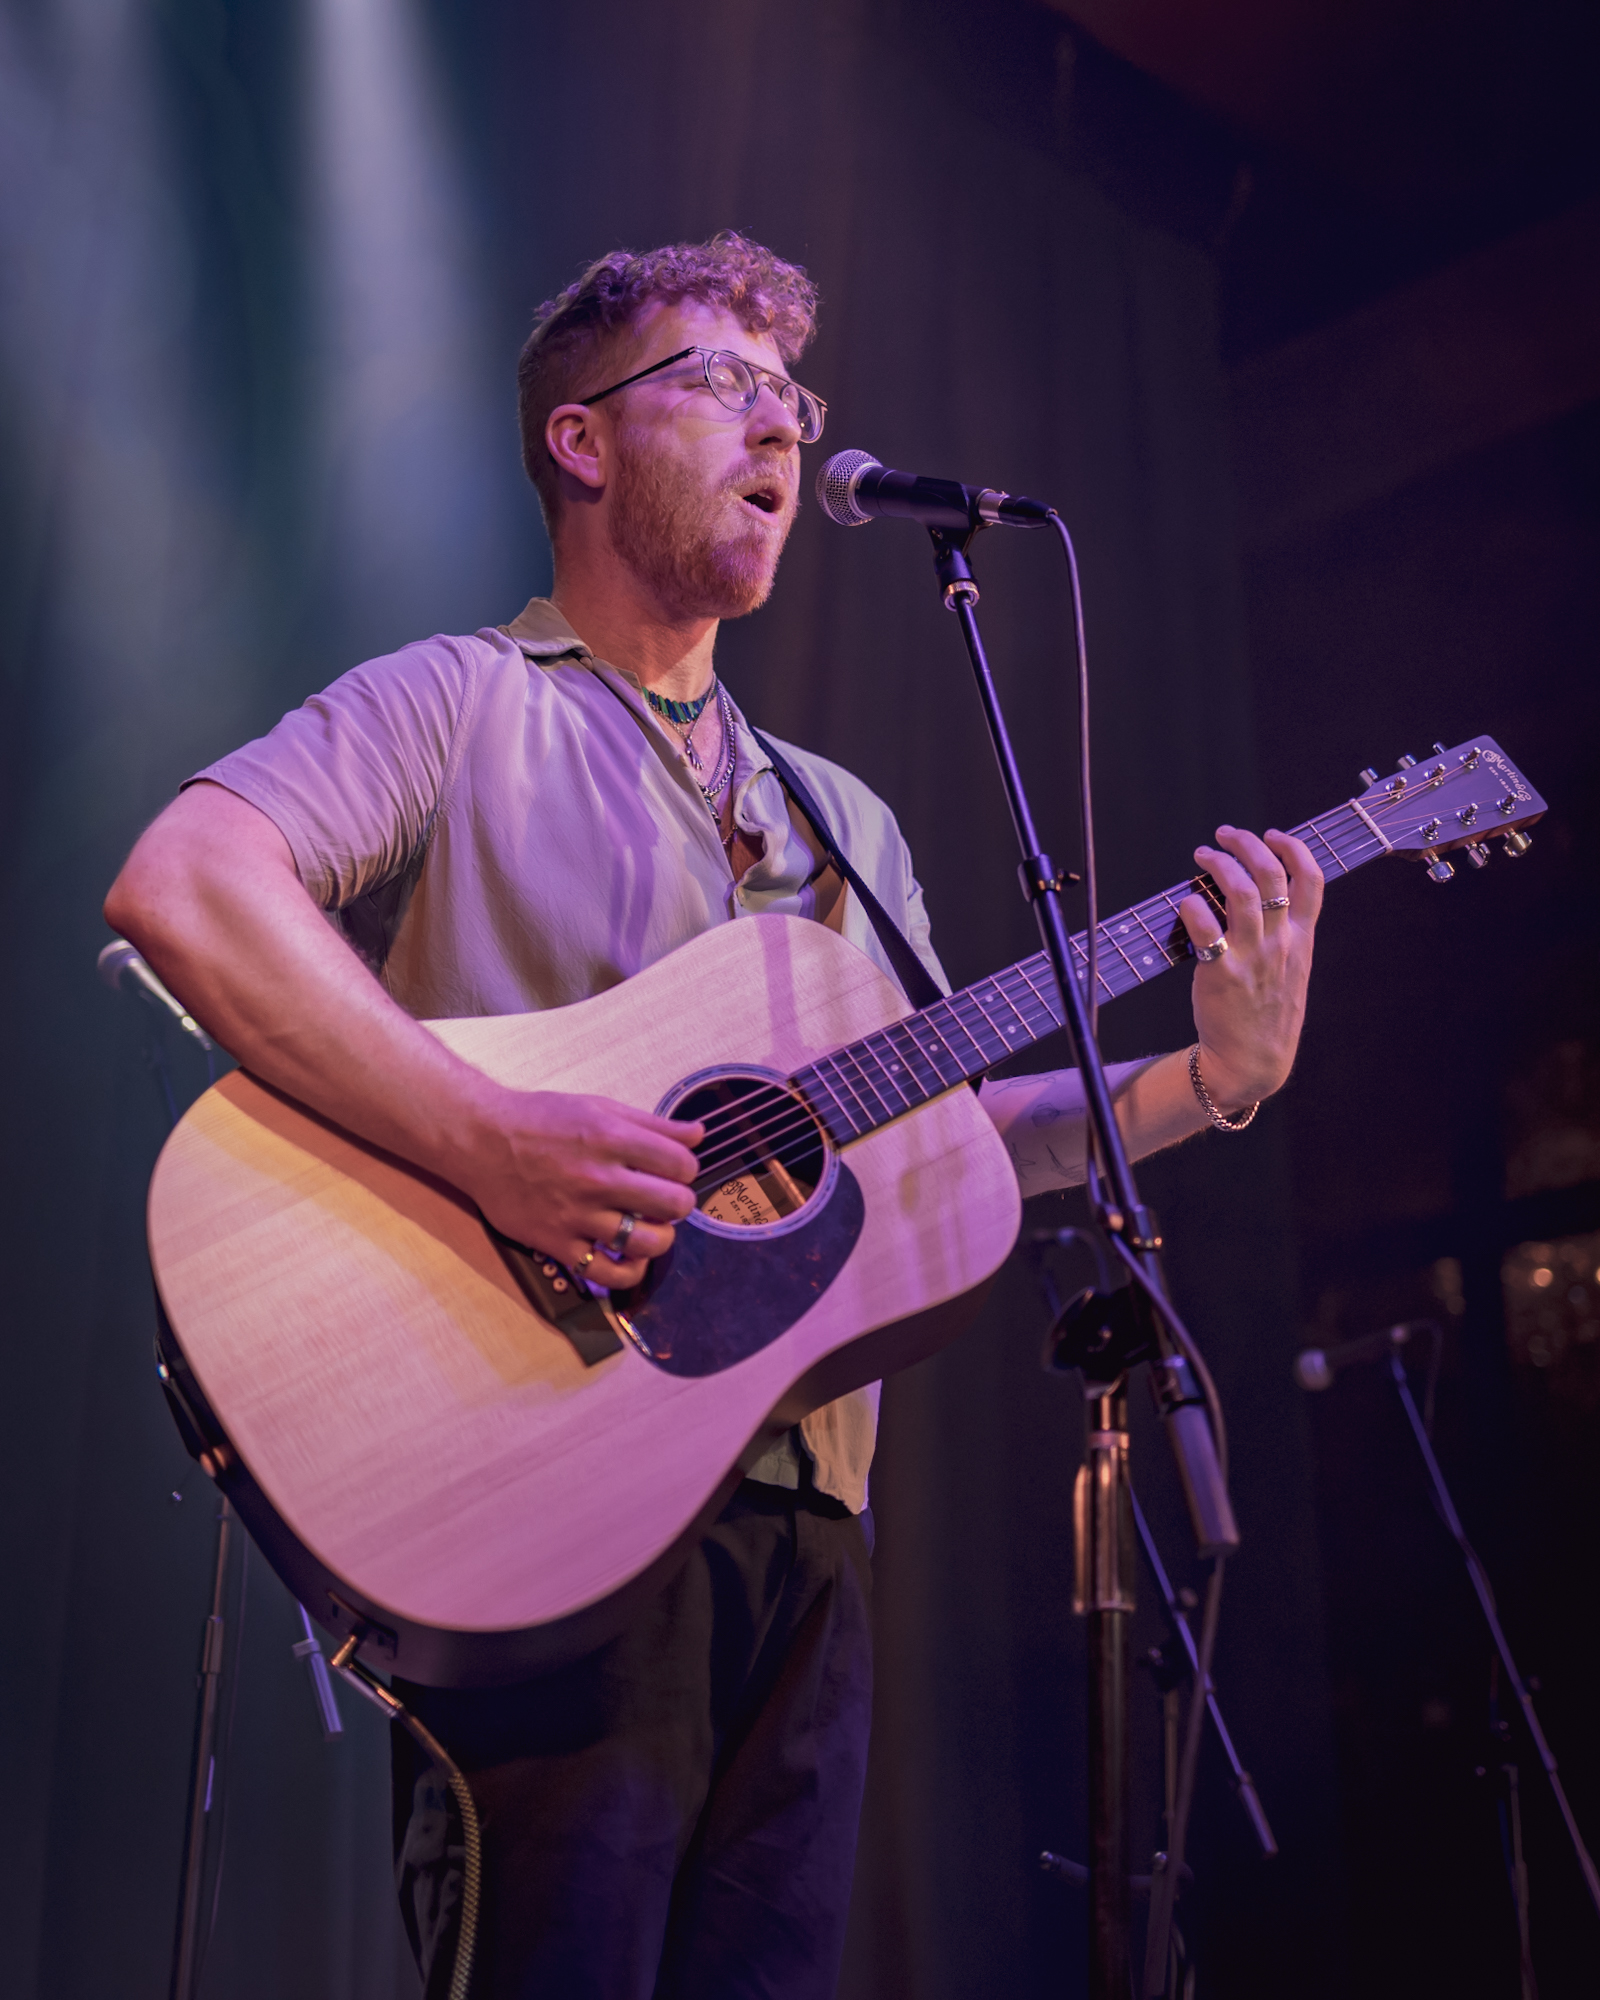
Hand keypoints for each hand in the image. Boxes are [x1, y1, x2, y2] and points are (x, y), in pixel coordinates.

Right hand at [461, 1088, 703, 1290]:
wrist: (481, 1140)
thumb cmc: (542, 1120)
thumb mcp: (599, 1107)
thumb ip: (653, 1123)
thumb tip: (699, 1134)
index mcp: (611, 1139)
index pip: (681, 1164)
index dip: (686, 1169)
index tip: (674, 1170)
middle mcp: (598, 1179)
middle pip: (674, 1204)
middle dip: (679, 1202)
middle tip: (664, 1199)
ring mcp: (578, 1215)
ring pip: (648, 1243)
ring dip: (660, 1237)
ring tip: (649, 1226)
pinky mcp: (558, 1243)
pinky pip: (608, 1274)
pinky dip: (629, 1271)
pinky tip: (630, 1257)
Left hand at [1176, 826, 1322, 1112]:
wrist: (1253, 1060)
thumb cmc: (1267, 1011)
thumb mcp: (1292, 969)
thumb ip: (1285, 933)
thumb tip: (1263, 893)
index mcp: (1301, 939)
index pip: (1312, 880)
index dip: (1293, 848)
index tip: (1273, 834)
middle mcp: (1280, 943)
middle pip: (1270, 874)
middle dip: (1247, 843)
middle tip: (1224, 835)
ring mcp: (1252, 956)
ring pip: (1240, 891)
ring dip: (1218, 863)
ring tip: (1202, 855)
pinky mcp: (1221, 972)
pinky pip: (1205, 926)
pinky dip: (1192, 905)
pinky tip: (1185, 903)